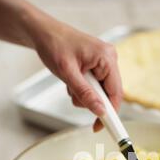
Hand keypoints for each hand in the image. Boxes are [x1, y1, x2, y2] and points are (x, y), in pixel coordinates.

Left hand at [30, 17, 122, 131]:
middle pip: (109, 93)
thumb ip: (85, 93)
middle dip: (91, 100)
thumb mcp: (67, 73)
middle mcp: (109, 59)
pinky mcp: (98, 65)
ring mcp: (104, 61)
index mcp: (107, 58)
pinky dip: (83, 89)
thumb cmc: (54, 45)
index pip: (116, 92)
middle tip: (74, 95)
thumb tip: (100, 111)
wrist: (43, 32)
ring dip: (84, 95)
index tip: (102, 127)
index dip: (110, 112)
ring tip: (69, 83)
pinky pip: (95, 86)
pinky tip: (71, 80)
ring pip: (100, 92)